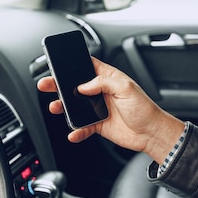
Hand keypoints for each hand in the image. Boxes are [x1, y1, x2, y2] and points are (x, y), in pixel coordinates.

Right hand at [37, 57, 185, 163]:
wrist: (151, 133)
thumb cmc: (144, 108)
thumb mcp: (126, 88)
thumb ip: (103, 83)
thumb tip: (84, 86)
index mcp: (108, 78)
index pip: (87, 66)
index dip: (73, 64)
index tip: (58, 64)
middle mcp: (100, 92)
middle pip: (74, 86)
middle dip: (58, 85)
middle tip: (46, 84)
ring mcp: (98, 109)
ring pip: (74, 107)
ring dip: (63, 108)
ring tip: (55, 108)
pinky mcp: (98, 125)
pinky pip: (82, 127)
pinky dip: (76, 130)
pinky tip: (73, 132)